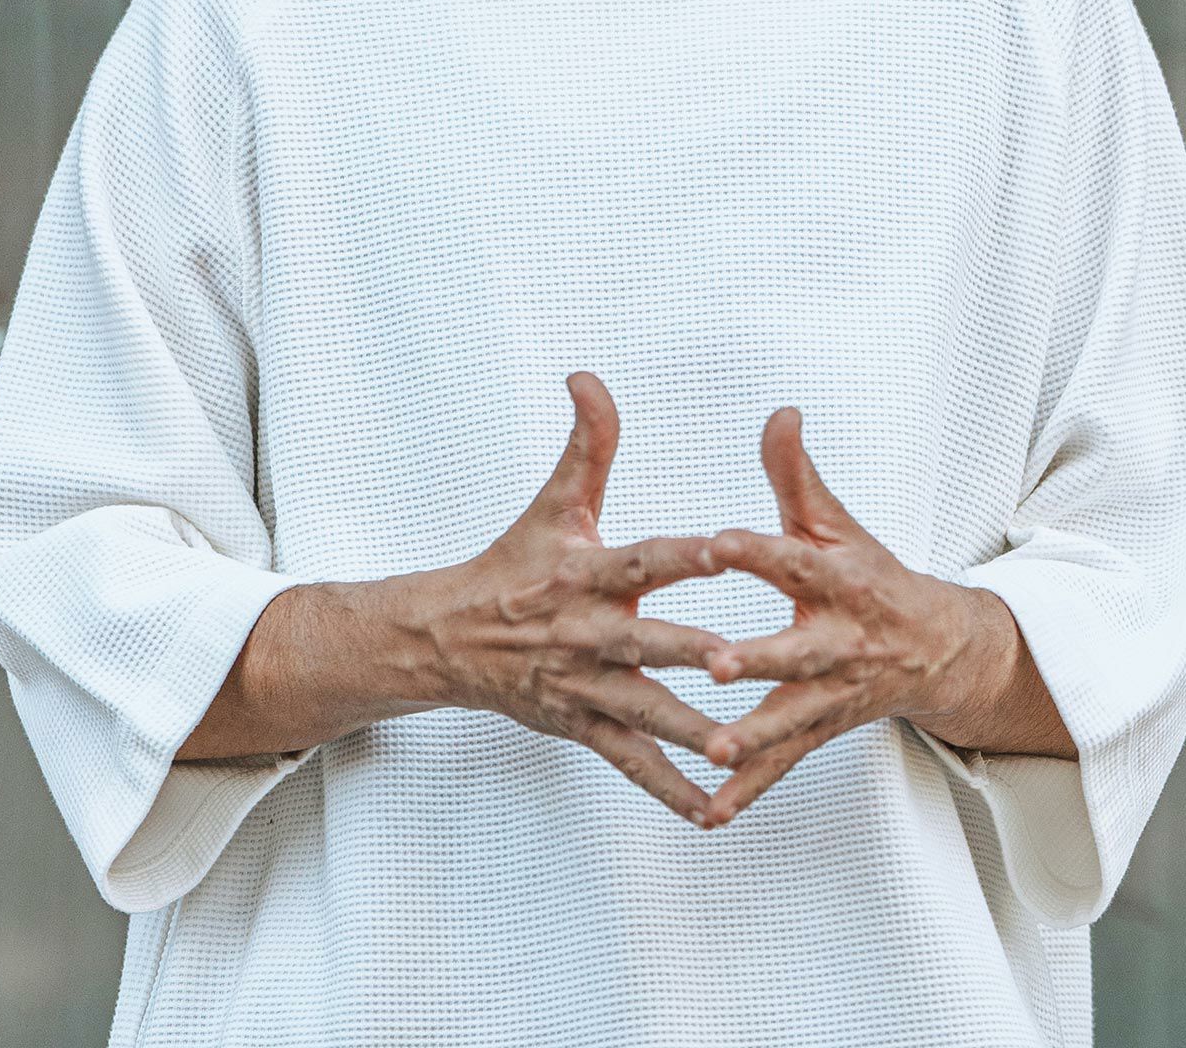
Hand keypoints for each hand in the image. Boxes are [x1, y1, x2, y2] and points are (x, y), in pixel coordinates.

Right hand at [410, 371, 732, 827]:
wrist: (448, 639)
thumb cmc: (513, 564)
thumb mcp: (551, 502)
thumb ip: (586, 443)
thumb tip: (587, 375)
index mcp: (584, 572)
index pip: (640, 557)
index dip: (681, 552)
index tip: (726, 547)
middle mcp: (586, 632)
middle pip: (644, 643)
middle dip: (689, 652)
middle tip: (737, 661)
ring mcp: (584, 687)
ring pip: (643, 712)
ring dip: (687, 731)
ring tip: (734, 749)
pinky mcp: (583, 726)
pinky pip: (631, 762)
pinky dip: (669, 789)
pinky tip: (715, 810)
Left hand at [695, 406, 971, 827]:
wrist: (936, 649)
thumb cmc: (866, 574)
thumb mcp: (835, 522)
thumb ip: (796, 473)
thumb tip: (780, 411)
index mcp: (838, 580)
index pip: (793, 559)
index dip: (755, 550)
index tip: (715, 541)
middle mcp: (840, 640)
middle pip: (797, 651)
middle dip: (759, 659)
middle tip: (716, 662)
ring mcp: (832, 693)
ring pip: (790, 719)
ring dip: (752, 737)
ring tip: (711, 750)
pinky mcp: (820, 730)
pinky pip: (784, 765)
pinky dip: (749, 790)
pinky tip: (711, 811)